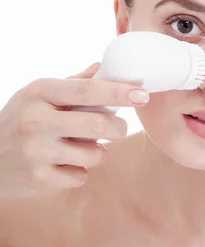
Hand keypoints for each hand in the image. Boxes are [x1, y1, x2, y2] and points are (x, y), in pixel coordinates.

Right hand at [0, 62, 148, 194]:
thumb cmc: (20, 120)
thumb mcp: (38, 95)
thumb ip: (73, 83)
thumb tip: (103, 68)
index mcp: (40, 92)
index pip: (87, 90)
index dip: (119, 92)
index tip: (142, 94)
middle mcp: (36, 120)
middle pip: (98, 125)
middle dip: (118, 129)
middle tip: (118, 129)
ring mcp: (36, 151)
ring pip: (94, 155)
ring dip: (97, 153)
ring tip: (80, 148)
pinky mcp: (38, 178)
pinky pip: (81, 176)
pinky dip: (79, 172)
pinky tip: (62, 165)